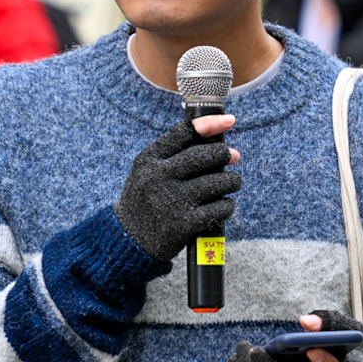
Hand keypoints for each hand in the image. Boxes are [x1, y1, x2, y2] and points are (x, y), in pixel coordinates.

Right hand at [113, 116, 241, 262]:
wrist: (128, 240)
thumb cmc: (146, 200)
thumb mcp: (146, 172)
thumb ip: (172, 155)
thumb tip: (216, 141)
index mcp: (148, 160)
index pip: (183, 133)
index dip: (210, 124)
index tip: (229, 121)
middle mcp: (158, 177)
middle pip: (204, 156)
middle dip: (224, 154)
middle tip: (234, 156)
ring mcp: (172, 201)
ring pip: (217, 182)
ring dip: (232, 181)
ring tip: (233, 182)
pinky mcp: (185, 224)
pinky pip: (219, 208)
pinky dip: (227, 205)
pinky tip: (224, 205)